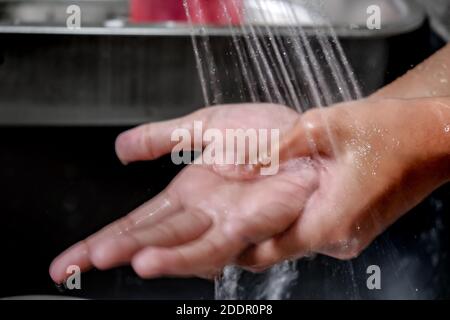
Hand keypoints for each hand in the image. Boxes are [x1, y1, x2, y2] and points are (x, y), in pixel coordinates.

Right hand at [49, 104, 318, 281]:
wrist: (308, 138)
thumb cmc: (267, 135)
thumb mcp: (205, 127)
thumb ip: (163, 138)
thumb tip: (120, 149)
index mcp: (189, 194)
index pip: (139, 221)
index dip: (106, 238)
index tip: (71, 259)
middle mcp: (203, 215)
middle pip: (151, 239)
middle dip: (113, 251)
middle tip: (74, 264)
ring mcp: (226, 225)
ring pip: (178, 248)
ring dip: (145, 255)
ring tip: (109, 259)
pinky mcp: (251, 226)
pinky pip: (214, 245)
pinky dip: (183, 254)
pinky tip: (154, 259)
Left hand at [238, 97, 449, 268]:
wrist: (432, 136)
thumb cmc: (388, 129)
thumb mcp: (320, 126)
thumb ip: (274, 148)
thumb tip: (236, 165)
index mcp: (328, 220)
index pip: (265, 252)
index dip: (232, 245)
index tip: (209, 233)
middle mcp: (337, 238)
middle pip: (275, 249)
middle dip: (243, 236)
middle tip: (217, 216)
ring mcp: (345, 236)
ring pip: (290, 239)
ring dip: (266, 224)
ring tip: (239, 203)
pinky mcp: (349, 227)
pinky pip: (308, 228)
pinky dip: (287, 216)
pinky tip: (275, 194)